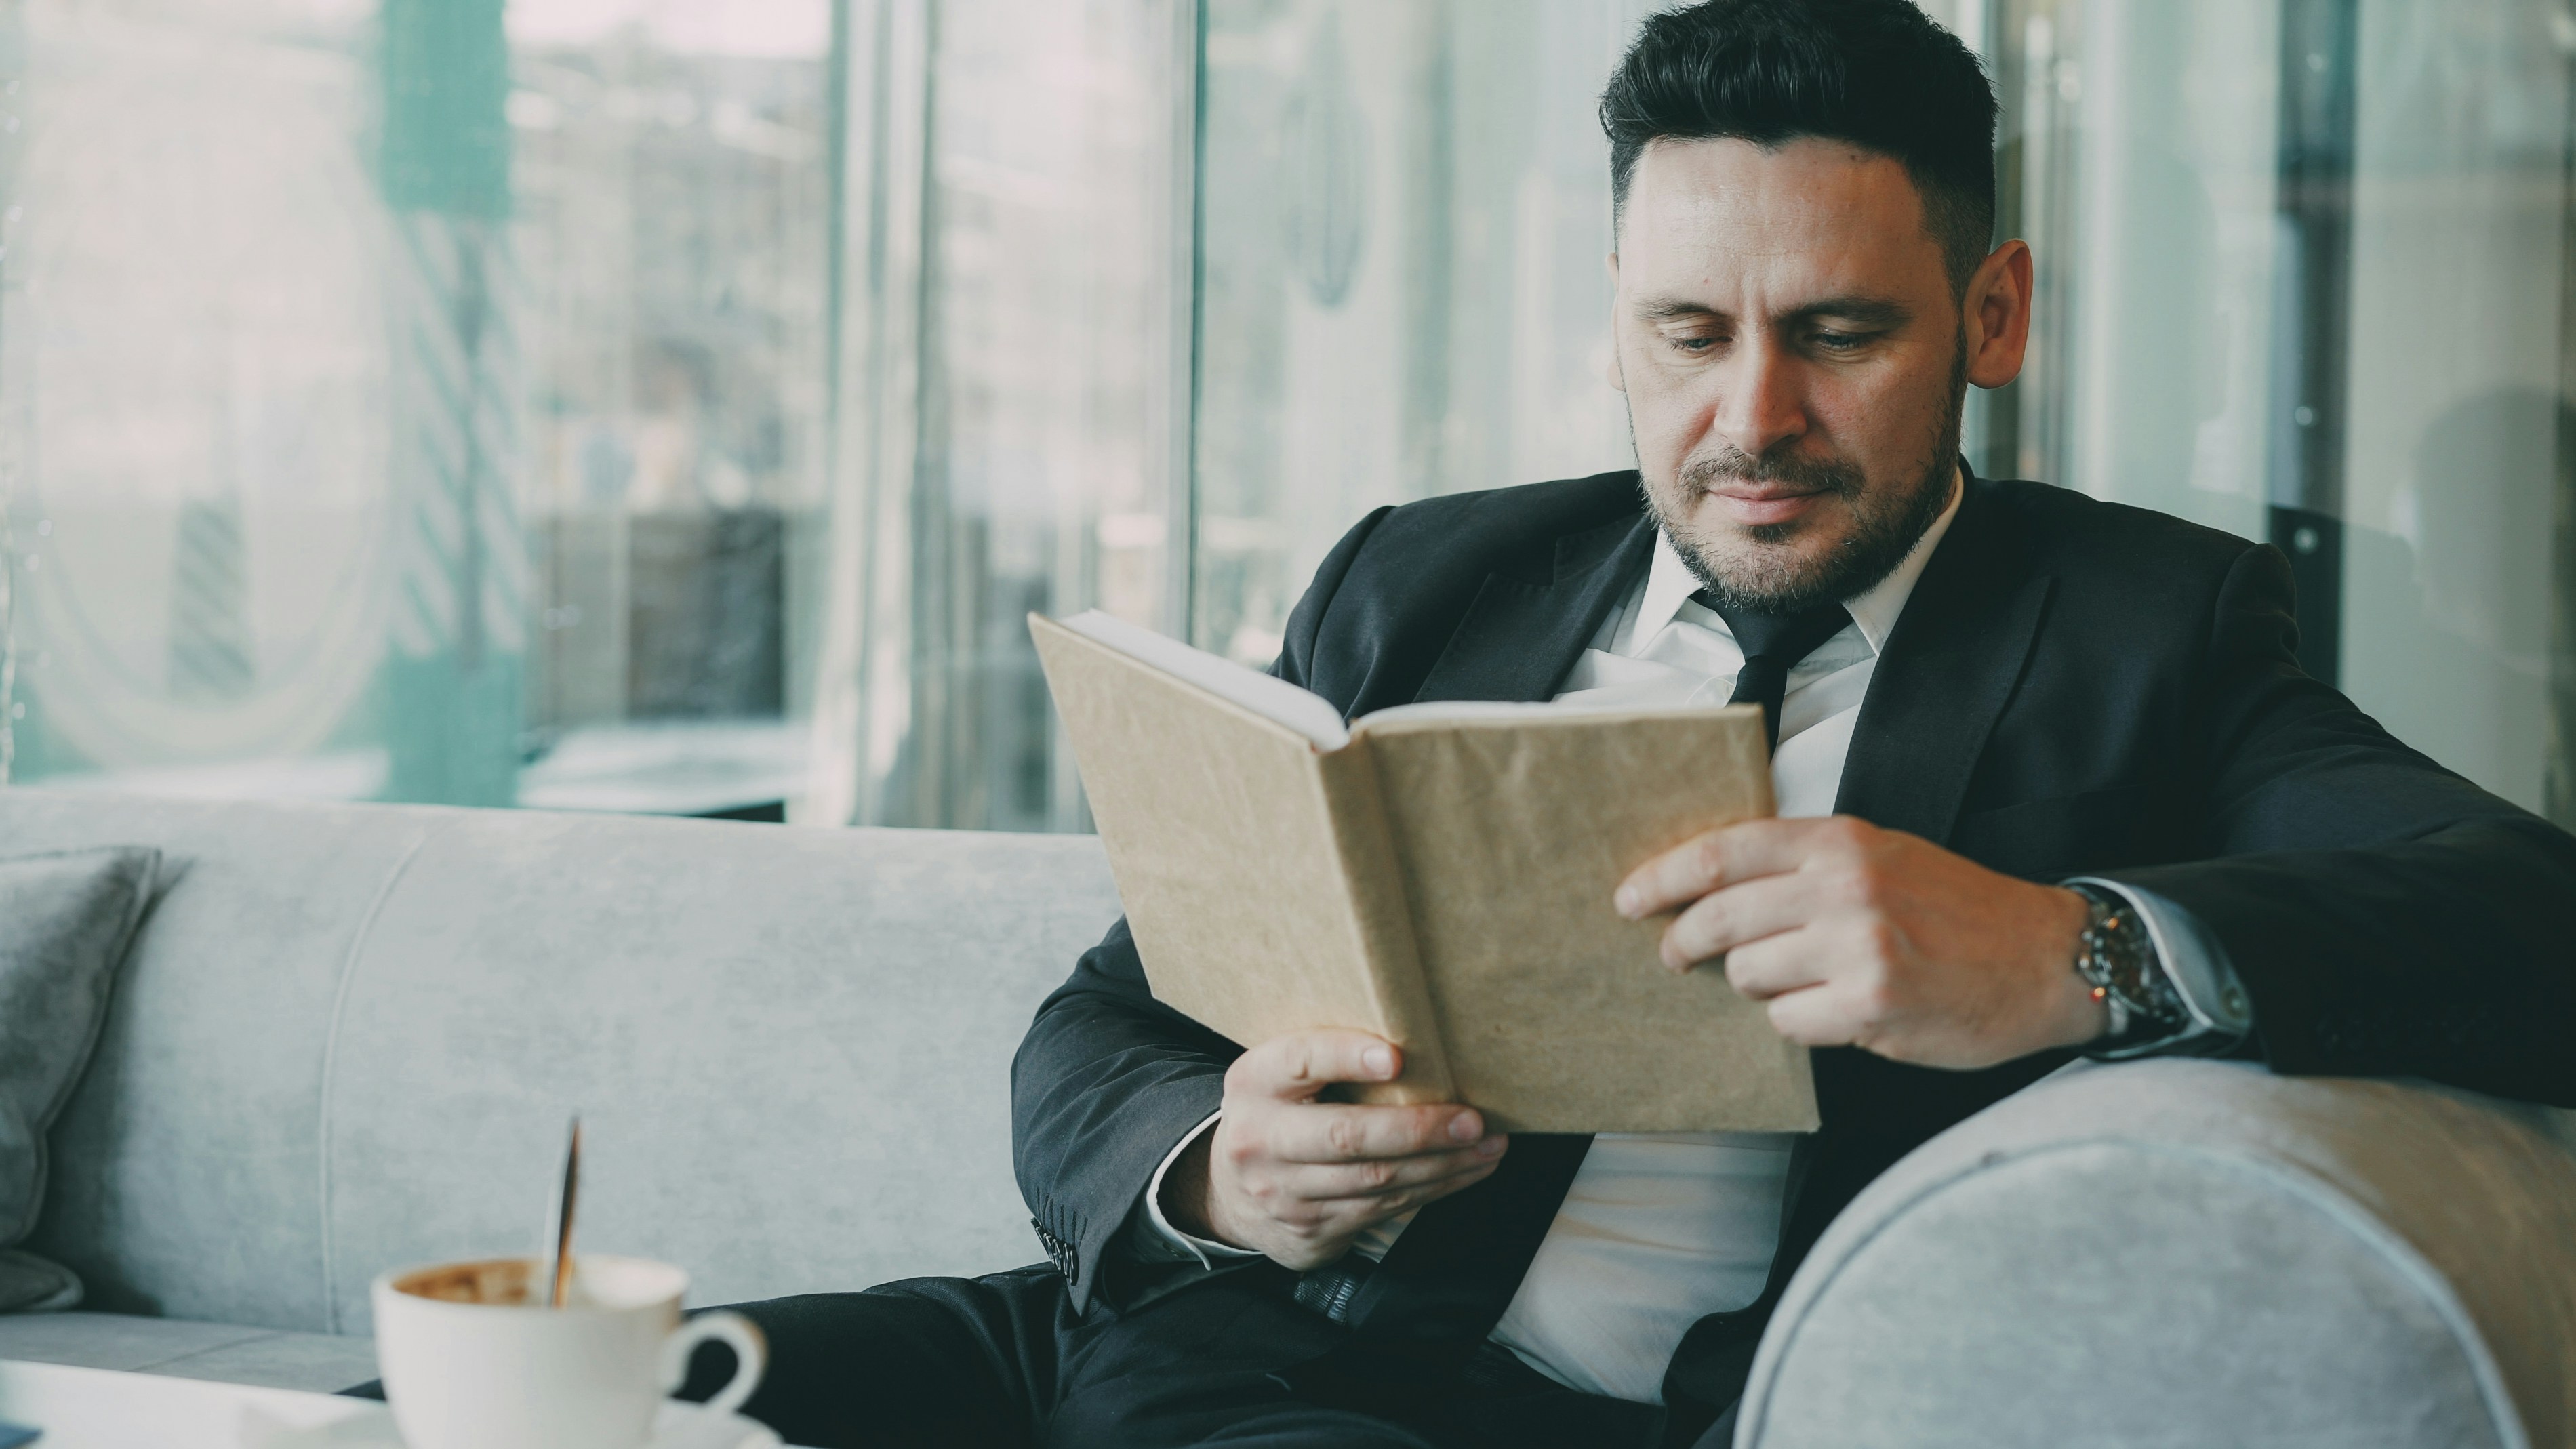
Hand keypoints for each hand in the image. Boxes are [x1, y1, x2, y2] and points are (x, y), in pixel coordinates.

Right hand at [1160, 1029, 1507, 1270]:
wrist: (1227, 1193)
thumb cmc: (1276, 1114)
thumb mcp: (1277, 1077)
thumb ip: (1324, 1060)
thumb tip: (1419, 1040)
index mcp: (1254, 1083)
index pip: (1300, 1061)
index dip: (1346, 1056)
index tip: (1396, 1056)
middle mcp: (1262, 1140)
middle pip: (1346, 1136)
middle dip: (1418, 1130)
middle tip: (1472, 1120)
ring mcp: (1285, 1193)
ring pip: (1376, 1181)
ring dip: (1442, 1164)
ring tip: (1488, 1145)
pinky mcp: (1311, 1230)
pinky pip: (1383, 1210)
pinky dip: (1433, 1190)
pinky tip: (1465, 1171)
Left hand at [1615, 816, 2103, 1068]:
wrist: (2046, 959)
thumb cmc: (1959, 912)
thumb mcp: (1884, 857)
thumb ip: (1807, 865)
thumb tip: (1715, 889)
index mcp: (1841, 842)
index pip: (1724, 852)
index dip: (1663, 876)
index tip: (1629, 897)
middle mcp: (1845, 886)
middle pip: (1720, 915)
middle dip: (1683, 941)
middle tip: (1675, 955)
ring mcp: (1858, 945)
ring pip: (1748, 973)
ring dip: (1758, 986)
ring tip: (1799, 981)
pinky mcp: (1872, 1003)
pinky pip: (1786, 1021)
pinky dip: (1797, 1022)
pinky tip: (1834, 1012)